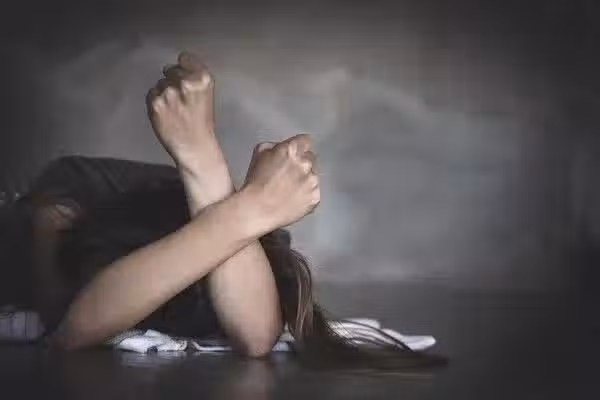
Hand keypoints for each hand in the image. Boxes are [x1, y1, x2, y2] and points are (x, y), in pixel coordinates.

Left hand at [146, 51, 218, 171]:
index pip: (185, 58)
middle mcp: (185, 83)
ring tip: (175, 109)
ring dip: (164, 93)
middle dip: (173, 81)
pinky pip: (151, 94)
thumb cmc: (201, 122)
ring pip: (160, 83)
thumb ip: (194, 75)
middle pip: (170, 70)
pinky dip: (156, 102)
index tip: (185, 73)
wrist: (194, 146)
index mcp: (203, 79)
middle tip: (181, 99)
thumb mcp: (207, 93)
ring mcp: (169, 93)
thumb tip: (174, 64)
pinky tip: (167, 113)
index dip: (184, 66)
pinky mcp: (155, 103)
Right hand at [242, 134, 319, 231]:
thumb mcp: (259, 153)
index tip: (295, 154)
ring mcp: (312, 181)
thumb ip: (276, 145)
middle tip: (289, 174)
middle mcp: (306, 163)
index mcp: (292, 150)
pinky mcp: (315, 197)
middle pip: (311, 158)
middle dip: (302, 163)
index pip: (306, 141)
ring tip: (289, 190)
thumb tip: (284, 148)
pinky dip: (306, 195)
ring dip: (305, 180)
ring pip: (313, 176)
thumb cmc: (255, 183)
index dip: (299, 147)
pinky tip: (293, 199)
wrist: (257, 210)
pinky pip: (314, 192)